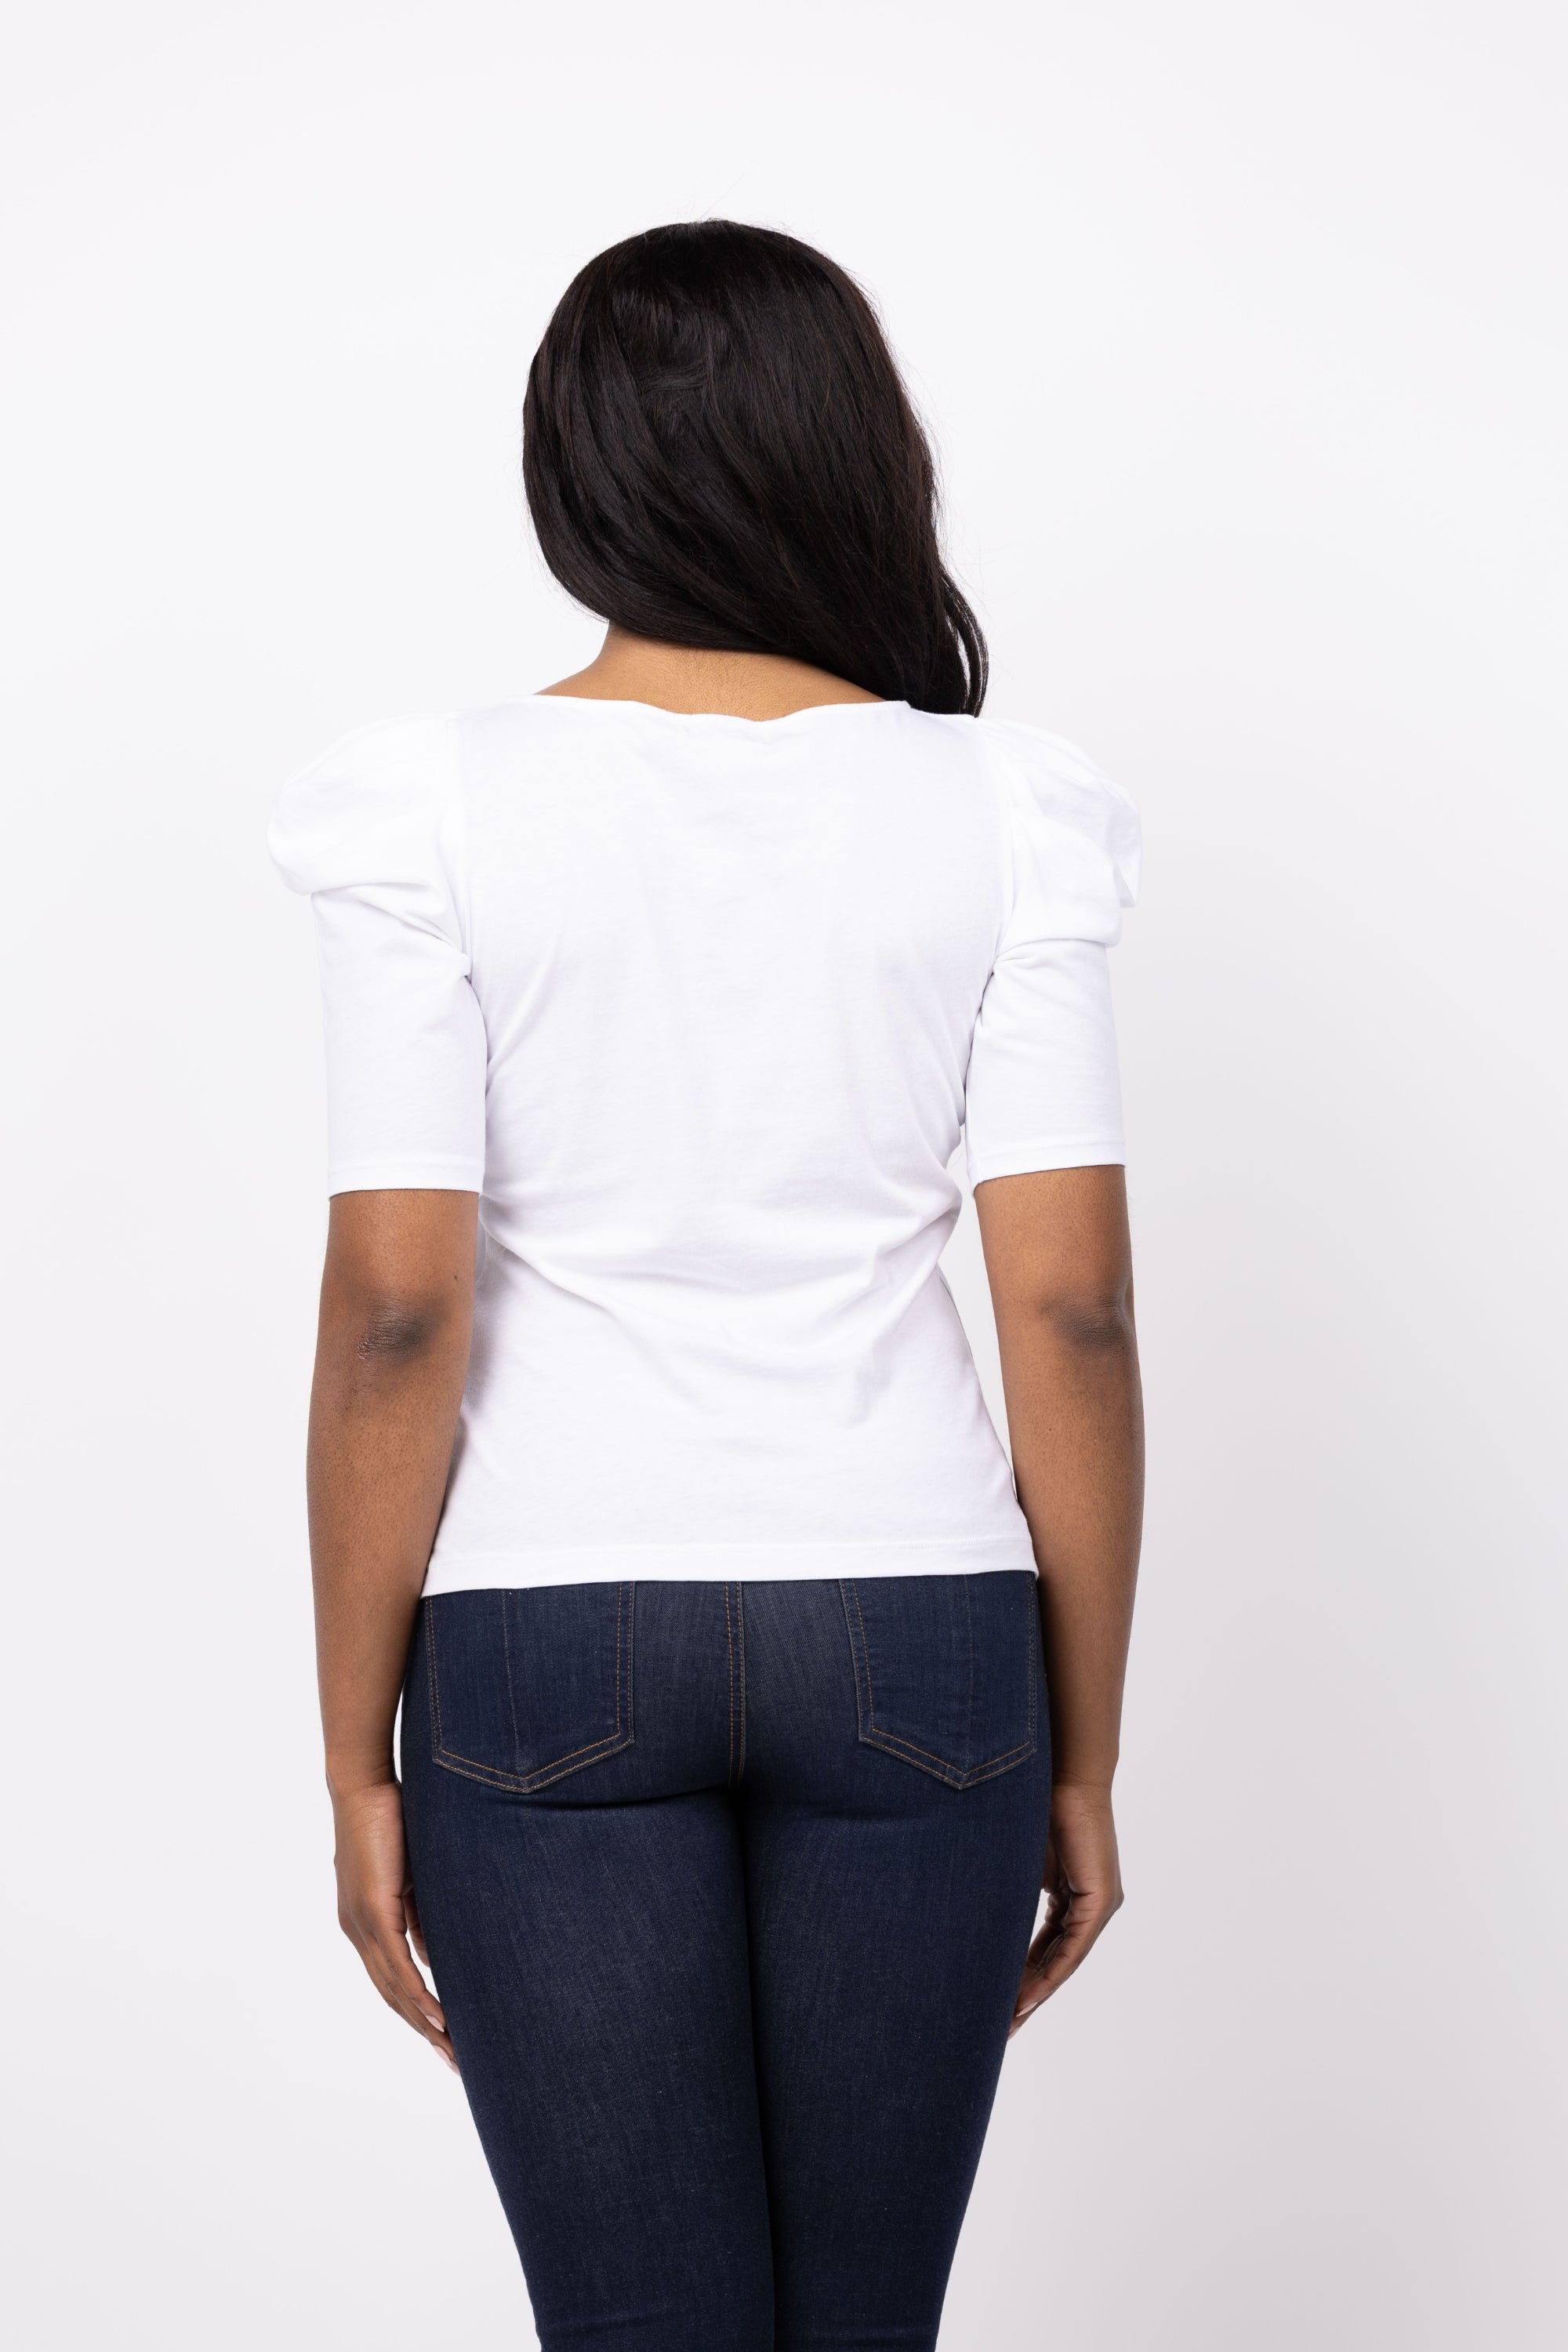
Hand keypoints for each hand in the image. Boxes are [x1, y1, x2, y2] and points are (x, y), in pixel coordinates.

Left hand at [331, 1779, 456, 2070]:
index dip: (416, 2013)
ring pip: (395, 1989)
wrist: (363, 1785)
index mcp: (364, 1923)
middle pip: (392, 1996)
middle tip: (454, 2062)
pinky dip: (419, 1995)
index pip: (391, 1981)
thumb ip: (420, 1915)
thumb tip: (436, 1952)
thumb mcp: (411, 1877)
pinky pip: (397, 1966)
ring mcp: (362, 1925)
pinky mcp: (374, 1911)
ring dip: (425, 2024)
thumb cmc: (389, 1819)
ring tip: (453, 2050)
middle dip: (424, 2032)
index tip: (444, 2039)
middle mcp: (357, 1932)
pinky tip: (438, 2018)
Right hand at [1010, 1780, 1123, 2035]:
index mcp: (1071, 1895)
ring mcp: (1099, 1904)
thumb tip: (963, 1904)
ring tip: (1009, 2021)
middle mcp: (1090, 1905)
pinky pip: (1073, 1948)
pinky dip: (1050, 1974)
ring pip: (1064, 1961)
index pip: (1044, 1947)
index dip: (1020, 1977)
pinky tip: (1027, 1997)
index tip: (995, 2004)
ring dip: (1036, 1992)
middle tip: (1001, 2028)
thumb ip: (1004, 1890)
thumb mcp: (1014, 1861)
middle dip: (1026, 1995)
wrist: (1062, 1775)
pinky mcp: (1100, 1901)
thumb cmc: (1033, 1806)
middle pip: (1055, 1962)